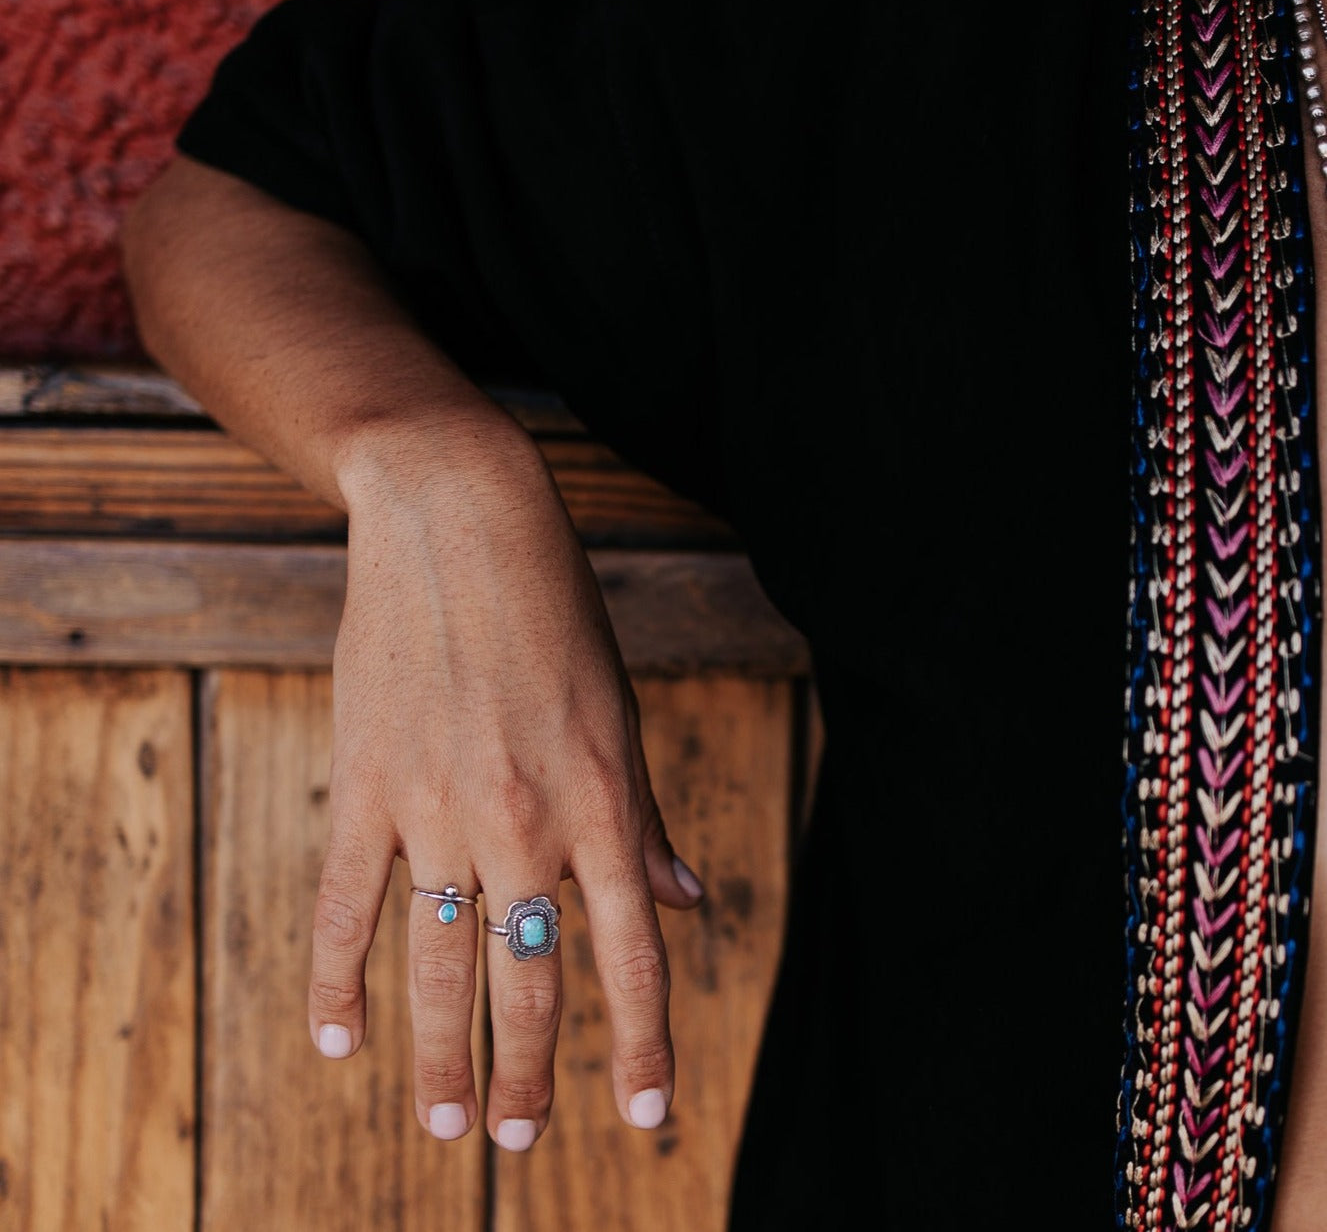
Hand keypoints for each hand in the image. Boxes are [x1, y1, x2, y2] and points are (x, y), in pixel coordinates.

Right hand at [304, 410, 704, 1149]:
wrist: (459, 524)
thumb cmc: (556, 613)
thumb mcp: (620, 712)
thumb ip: (645, 818)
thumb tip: (686, 901)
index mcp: (602, 803)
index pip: (632, 956)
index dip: (644, 1046)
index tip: (650, 1117)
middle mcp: (526, 823)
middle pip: (532, 981)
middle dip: (534, 1072)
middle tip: (523, 1138)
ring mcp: (438, 812)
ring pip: (439, 965)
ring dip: (442, 1056)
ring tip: (449, 1122)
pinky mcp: (367, 788)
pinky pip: (346, 906)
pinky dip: (339, 979)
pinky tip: (340, 1040)